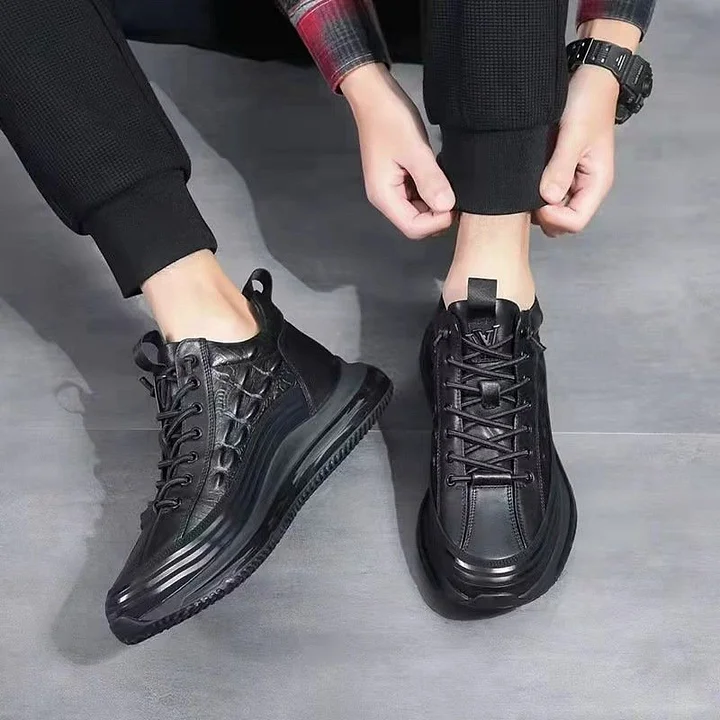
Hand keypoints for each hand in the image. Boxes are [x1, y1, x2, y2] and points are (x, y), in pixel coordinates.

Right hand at [341, 64, 454, 238]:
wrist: (375, 97)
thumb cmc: (389, 119)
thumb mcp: (414, 149)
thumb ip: (430, 180)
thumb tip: (447, 206)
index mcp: (384, 196)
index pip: (413, 227)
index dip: (436, 222)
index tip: (454, 203)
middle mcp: (386, 198)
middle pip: (416, 223)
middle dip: (438, 215)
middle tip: (457, 194)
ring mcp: (393, 189)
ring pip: (420, 211)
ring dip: (436, 203)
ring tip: (449, 182)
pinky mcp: (400, 180)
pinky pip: (419, 196)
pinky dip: (432, 191)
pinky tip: (441, 176)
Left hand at [533, 65, 618, 236]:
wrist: (590, 75)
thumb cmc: (588, 101)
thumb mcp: (574, 134)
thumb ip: (561, 168)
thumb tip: (548, 199)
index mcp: (596, 183)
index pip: (575, 223)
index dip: (554, 219)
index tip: (537, 202)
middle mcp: (585, 187)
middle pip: (562, 223)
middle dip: (543, 215)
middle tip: (525, 195)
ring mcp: (572, 180)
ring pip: (551, 210)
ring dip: (536, 204)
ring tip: (523, 184)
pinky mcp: (559, 171)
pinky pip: (545, 193)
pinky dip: (533, 191)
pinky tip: (523, 177)